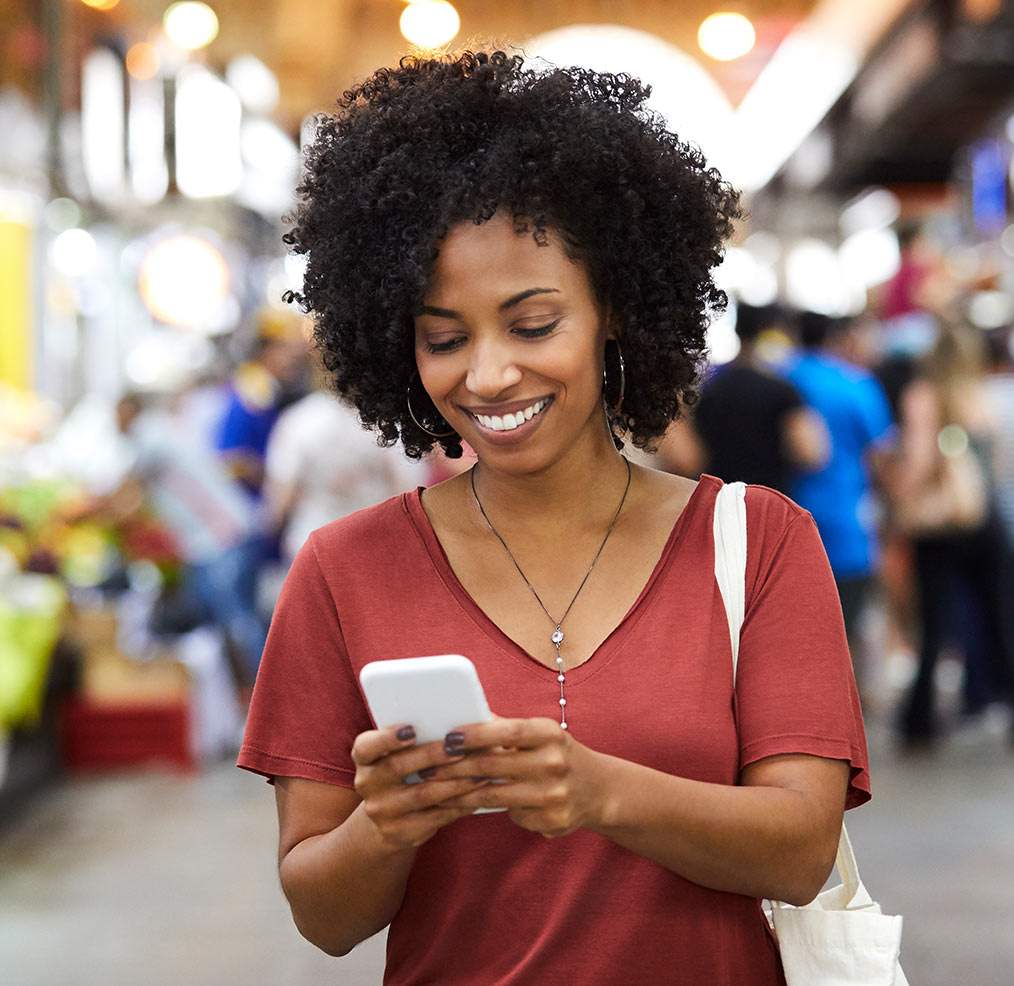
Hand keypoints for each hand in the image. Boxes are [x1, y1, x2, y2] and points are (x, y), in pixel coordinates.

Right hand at [350, 725, 489, 849]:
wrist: (389, 819)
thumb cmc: (405, 772)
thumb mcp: (399, 754)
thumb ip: (418, 736)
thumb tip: (460, 718)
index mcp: (365, 757)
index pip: (367, 746)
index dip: (387, 738)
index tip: (412, 730)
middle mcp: (367, 783)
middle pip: (397, 766)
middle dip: (432, 755)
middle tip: (461, 748)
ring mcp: (380, 811)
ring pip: (422, 794)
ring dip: (455, 782)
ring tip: (481, 773)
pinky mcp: (398, 833)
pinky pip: (433, 818)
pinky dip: (458, 806)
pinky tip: (477, 796)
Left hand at [430, 717, 605, 837]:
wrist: (599, 789)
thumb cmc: (556, 754)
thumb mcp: (539, 734)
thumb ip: (504, 727)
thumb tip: (463, 714)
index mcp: (550, 734)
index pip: (507, 731)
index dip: (475, 734)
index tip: (447, 736)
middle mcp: (554, 763)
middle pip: (493, 766)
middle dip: (454, 767)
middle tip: (426, 767)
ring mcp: (555, 795)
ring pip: (494, 796)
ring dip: (460, 793)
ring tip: (435, 789)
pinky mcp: (552, 821)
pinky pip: (510, 815)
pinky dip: (489, 811)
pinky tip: (469, 807)